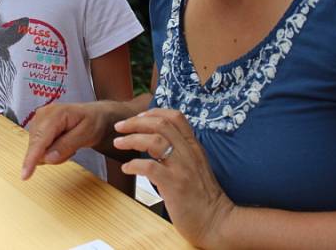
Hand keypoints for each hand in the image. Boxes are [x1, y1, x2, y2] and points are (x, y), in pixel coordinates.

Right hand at [21, 102, 112, 179]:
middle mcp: (42, 115)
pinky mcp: (37, 128)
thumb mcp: (86, 134)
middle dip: (53, 155)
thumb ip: (67, 145)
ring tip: (69, 144)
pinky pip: (38, 148)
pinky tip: (62, 143)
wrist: (93, 116)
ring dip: (52, 154)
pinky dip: (50, 151)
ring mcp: (38, 121)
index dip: (32, 158)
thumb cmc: (92, 122)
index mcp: (55, 114)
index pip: (39, 139)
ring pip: (37, 150)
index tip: (25, 175)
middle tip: (72, 150)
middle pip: (37, 147)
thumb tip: (48, 158)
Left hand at [113, 108, 233, 248]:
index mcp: (193, 146)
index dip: (154, 112)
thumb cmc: (202, 197)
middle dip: (136, 122)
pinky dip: (134, 165)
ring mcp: (182, 168)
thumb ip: (180, 152)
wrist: (217, 222)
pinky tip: (127, 168)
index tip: (138, 117)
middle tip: (120, 127)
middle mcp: (189, 153)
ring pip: (154, 141)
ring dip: (131, 139)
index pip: (175, 117)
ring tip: (118, 143)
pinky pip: (150, 168)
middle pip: (161, 124)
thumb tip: (157, 143)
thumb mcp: (195, 166)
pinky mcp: (175, 185)